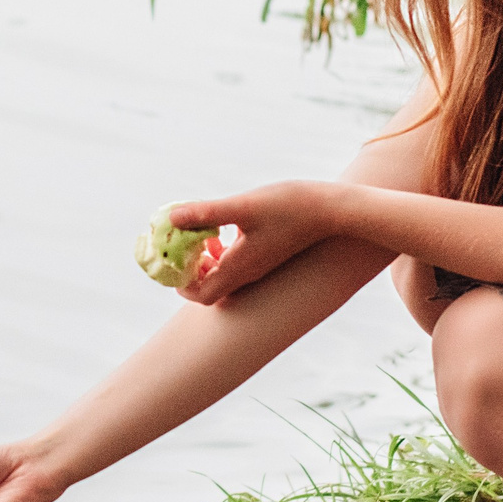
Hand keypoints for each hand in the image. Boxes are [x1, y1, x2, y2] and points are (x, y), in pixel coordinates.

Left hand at [168, 180, 342, 305]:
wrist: (332, 209)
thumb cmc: (289, 206)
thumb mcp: (243, 207)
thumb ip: (206, 213)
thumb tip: (171, 218)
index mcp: (239, 267)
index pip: (201, 294)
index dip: (180, 283)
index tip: (170, 257)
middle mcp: (248, 273)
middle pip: (208, 289)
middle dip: (188, 271)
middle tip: (179, 245)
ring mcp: (258, 265)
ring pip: (222, 276)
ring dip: (204, 260)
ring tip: (198, 233)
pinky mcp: (266, 254)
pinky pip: (235, 264)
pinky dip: (221, 251)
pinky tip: (222, 227)